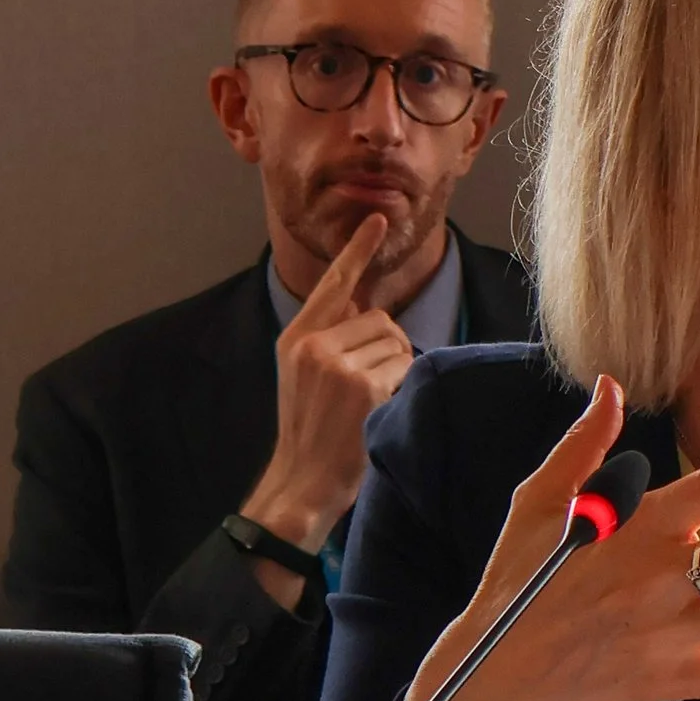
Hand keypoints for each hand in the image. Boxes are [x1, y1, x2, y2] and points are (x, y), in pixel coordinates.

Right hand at [243, 212, 414, 564]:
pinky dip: (400, 386)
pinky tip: (376, 409)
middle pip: (380, 319)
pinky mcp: (362, 385)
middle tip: (364, 387)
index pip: (334, 284)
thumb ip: (329, 337)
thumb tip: (370, 307)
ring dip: (394, 369)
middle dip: (385, 348)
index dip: (358, 250)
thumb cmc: (309, 431)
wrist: (300, 481)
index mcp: (295, 337)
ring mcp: (336, 364)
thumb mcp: (303, 374)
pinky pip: (403, 367)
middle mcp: (312, 344)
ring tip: (366, 400)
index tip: (378, 219)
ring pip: (395, 342)